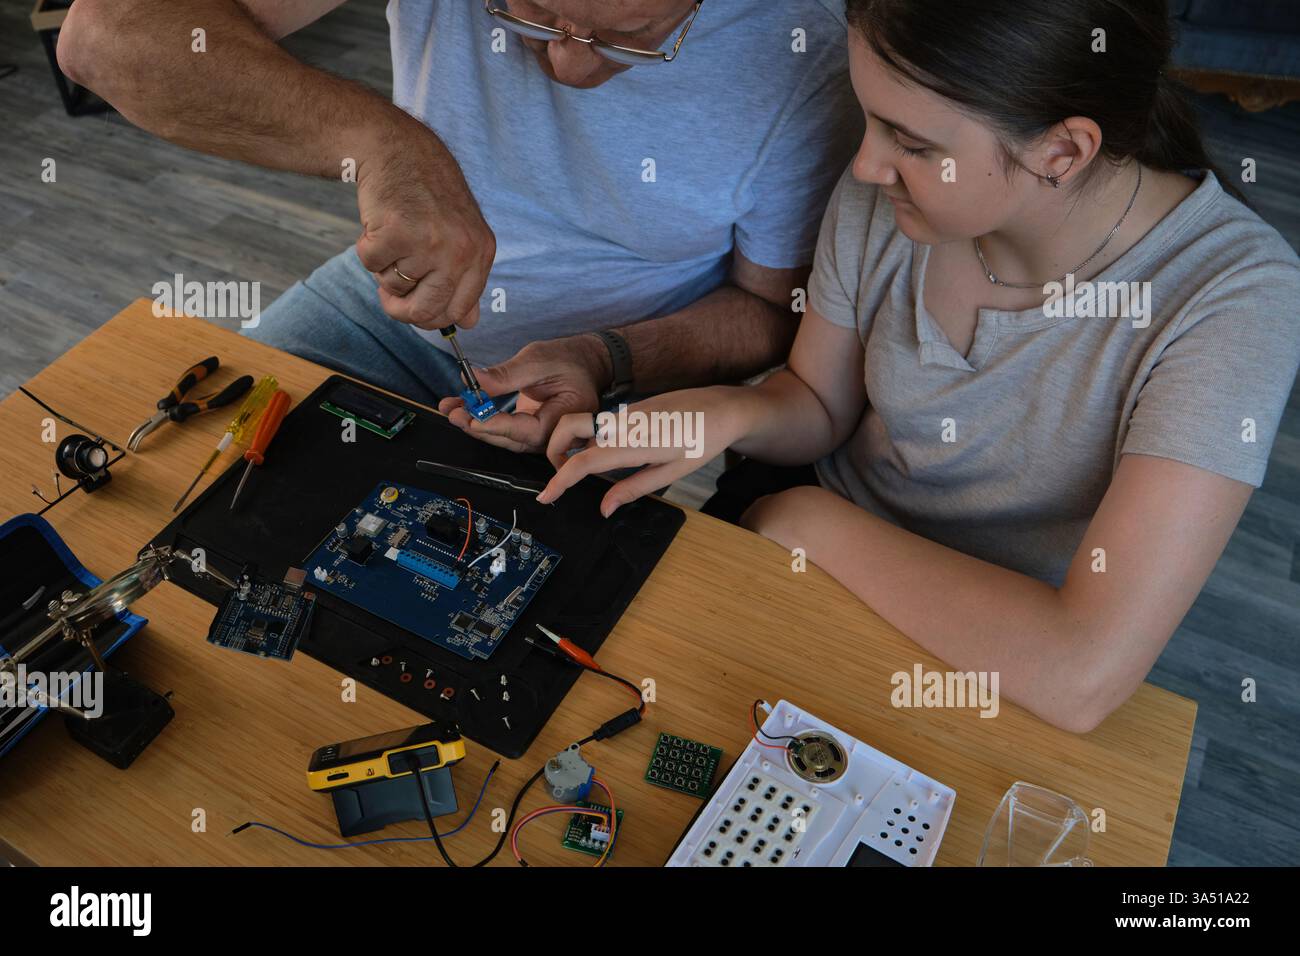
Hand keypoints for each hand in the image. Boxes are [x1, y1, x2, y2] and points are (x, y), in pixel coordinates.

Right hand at [355, 119, 495, 330]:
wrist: (398, 149)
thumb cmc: (427, 195)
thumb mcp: (460, 235)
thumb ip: (465, 280)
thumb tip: (467, 322)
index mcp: (481, 253)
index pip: (458, 312)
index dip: (430, 317)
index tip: (415, 308)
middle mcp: (460, 250)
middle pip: (426, 312)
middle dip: (401, 311)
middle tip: (388, 295)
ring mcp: (429, 242)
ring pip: (394, 288)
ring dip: (383, 271)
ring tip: (391, 239)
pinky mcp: (396, 231)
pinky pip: (371, 265)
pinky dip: (366, 250)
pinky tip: (378, 225)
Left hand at [438, 335, 612, 453]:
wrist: (585, 364)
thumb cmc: (569, 360)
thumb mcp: (538, 360)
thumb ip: (506, 375)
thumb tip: (473, 380)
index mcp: (566, 417)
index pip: (527, 430)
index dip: (497, 426)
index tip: (472, 417)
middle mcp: (555, 435)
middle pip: (512, 440)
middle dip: (479, 427)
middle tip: (454, 412)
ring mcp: (542, 436)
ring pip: (505, 439)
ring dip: (476, 425)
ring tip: (451, 409)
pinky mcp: (530, 431)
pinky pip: (504, 431)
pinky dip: (482, 420)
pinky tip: (462, 409)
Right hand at [537, 386, 748, 515]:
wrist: (724, 408)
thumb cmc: (703, 441)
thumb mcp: (671, 472)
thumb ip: (633, 489)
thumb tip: (604, 508)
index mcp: (631, 443)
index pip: (582, 463)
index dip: (559, 482)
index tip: (545, 497)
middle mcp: (622, 423)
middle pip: (567, 428)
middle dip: (552, 450)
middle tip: (561, 477)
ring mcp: (625, 413)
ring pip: (581, 423)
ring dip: (569, 443)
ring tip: (581, 470)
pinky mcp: (631, 409)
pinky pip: (600, 422)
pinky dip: (589, 438)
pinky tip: (604, 456)